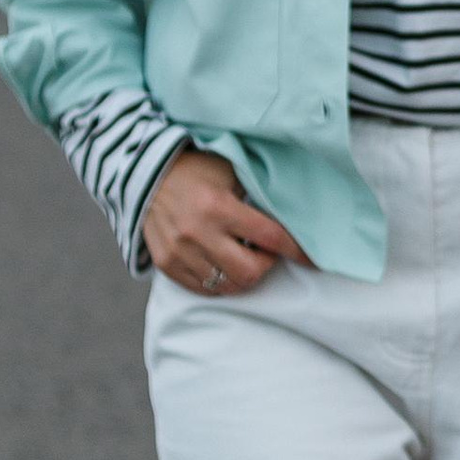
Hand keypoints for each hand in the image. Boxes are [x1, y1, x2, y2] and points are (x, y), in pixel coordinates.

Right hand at [141, 146, 313, 296]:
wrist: (147, 175)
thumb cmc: (198, 171)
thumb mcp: (232, 173)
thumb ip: (258, 197)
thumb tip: (294, 222)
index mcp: (218, 206)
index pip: (270, 237)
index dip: (296, 250)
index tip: (312, 258)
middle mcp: (197, 232)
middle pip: (250, 272)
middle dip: (266, 265)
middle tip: (265, 251)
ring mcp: (179, 251)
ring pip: (228, 286)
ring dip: (244, 275)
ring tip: (244, 256)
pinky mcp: (166, 264)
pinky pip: (204, 289)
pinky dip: (221, 282)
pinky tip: (224, 264)